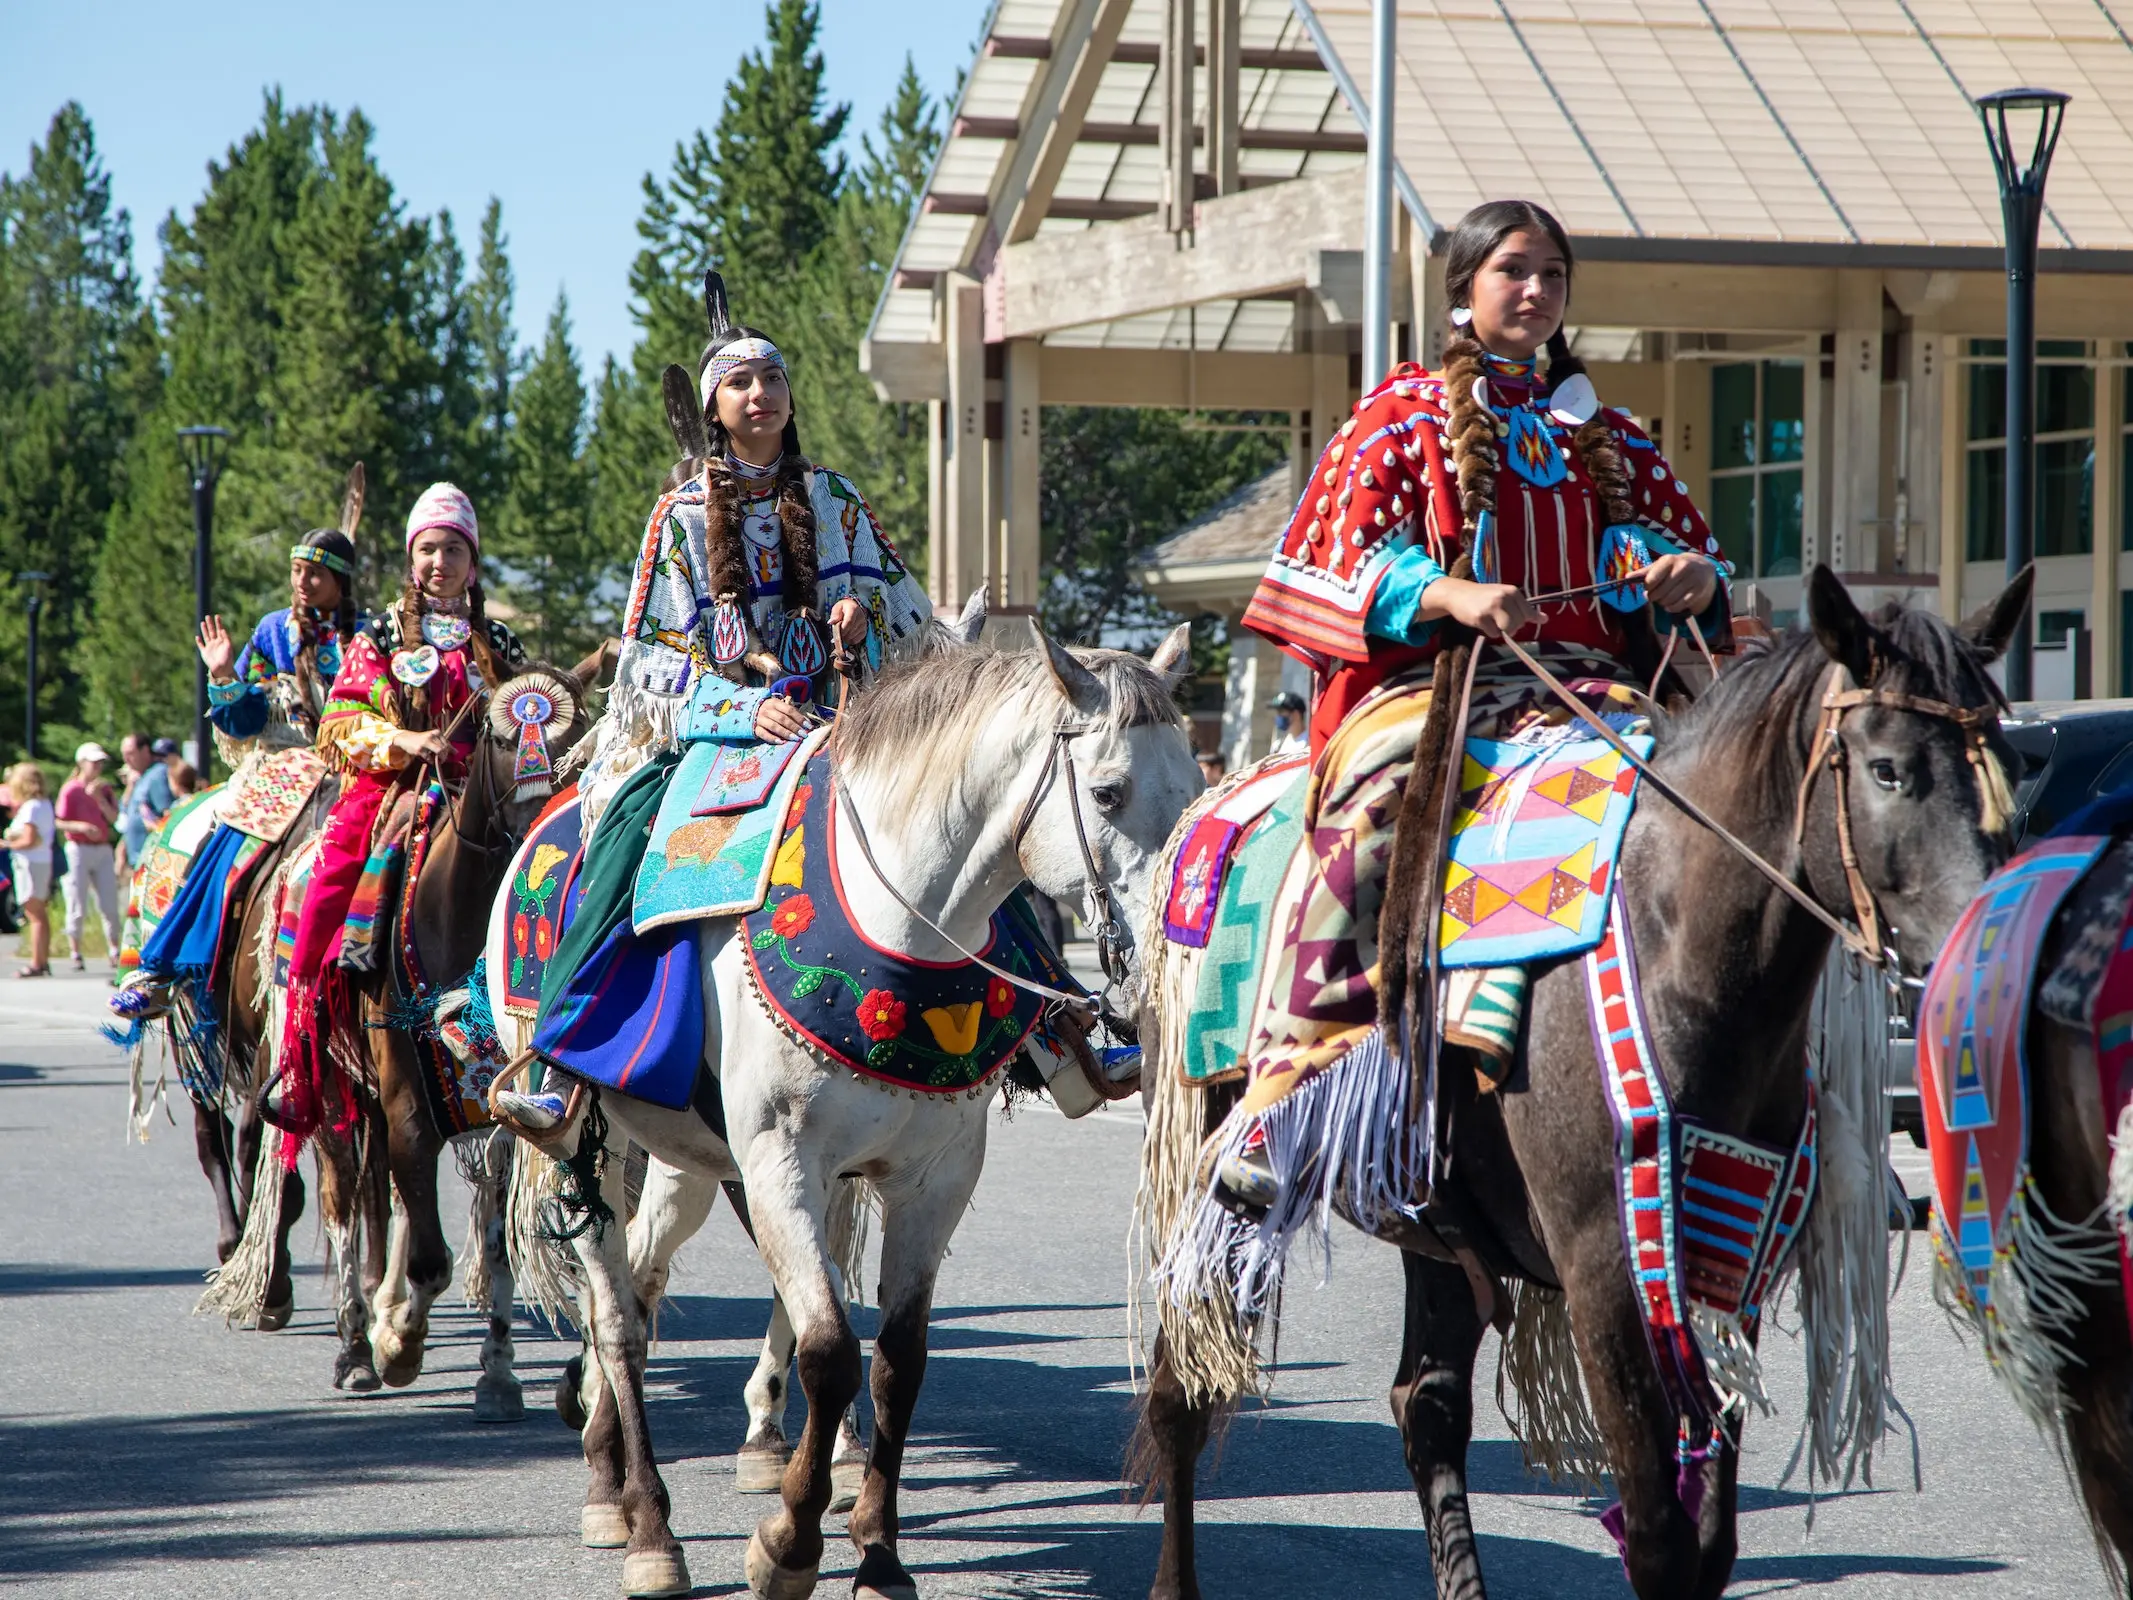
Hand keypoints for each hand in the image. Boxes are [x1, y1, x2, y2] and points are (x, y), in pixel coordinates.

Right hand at [196, 614, 237, 680]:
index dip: (219, 623)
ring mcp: (210, 647)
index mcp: (222, 641)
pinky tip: (197, 637)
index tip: (217, 616)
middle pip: (212, 631)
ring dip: (204, 629)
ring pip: (206, 636)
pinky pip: (201, 645)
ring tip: (203, 623)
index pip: (220, 629)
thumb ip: (226, 638)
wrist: (222, 669)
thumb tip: (222, 629)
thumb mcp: (228, 647)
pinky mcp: (204, 652)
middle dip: (210, 624)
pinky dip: (199, 641)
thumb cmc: (227, 659)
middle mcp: (216, 643)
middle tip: (208, 616)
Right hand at [391, 729, 450, 762]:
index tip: (449, 756)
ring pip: (439, 751)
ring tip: (438, 761)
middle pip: (444, 748)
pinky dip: (431, 761)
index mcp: (436, 732)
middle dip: (445, 756)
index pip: (447, 743)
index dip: (449, 751)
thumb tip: (456, 752)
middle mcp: (431, 736)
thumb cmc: (421, 739)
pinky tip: (430, 761)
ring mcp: (425, 742)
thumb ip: (444, 744)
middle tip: (442, 760)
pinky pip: (429, 758)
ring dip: (440, 758)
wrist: (405, 738)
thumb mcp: (433, 738)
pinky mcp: (420, 749)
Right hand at [752, 694, 808, 742]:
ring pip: (774, 726)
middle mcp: (767, 710)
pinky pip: (764, 734)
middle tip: (803, 734)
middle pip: (783, 719)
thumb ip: (790, 713)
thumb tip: (806, 723)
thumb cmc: (769, 711)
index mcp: (774, 703)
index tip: (808, 726)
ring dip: (786, 733)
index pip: (789, 710)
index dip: (800, 718)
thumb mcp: (778, 707)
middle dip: (795, 727)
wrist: (747, 712)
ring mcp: (760, 719)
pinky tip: (781, 742)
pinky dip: (772, 738)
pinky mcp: (755, 728)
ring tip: (795, 739)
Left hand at [829, 597, 867, 643]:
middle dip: (842, 634)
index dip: (842, 629)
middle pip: (851, 630)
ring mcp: (863, 624)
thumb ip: (834, 614)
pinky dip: (849, 640)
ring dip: (845, 637)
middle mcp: (861, 617)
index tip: (837, 633)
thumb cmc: (843, 609)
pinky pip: (856, 640)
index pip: (849, 621)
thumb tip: (831, 622)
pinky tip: (846, 635)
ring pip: (853, 636)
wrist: (853, 608)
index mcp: (854, 609)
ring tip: (842, 632)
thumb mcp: (837, 608)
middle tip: (837, 633)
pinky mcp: (864, 631)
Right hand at [1420, 577, 1538, 640]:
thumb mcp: (1506, 598)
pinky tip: (1481, 622)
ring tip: (1491, 621)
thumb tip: (1545, 619)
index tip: (1507, 615)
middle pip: (1519, 624)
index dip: (1520, 620)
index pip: (1528, 614)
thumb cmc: (1484, 597)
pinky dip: (1489, 632)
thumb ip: (1525, 609)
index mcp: (1512, 591)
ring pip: (1509, 629)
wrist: (1457, 594)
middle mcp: (1504, 597)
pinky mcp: (1481, 617)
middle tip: (1496, 618)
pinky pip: (1494, 633)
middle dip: (1510, 626)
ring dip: (1501, 630)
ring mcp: (1492, 607)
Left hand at [1643, 552, 1717, 615]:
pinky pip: (1678, 606)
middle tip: (1657, 594)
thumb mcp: (1662, 566)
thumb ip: (1645, 572)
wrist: (1704, 568)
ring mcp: (1692, 580)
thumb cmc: (1676, 567)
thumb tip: (1627, 577)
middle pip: (1658, 593)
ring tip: (1666, 598)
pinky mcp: (1698, 591)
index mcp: (1669, 560)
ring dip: (1663, 603)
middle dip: (1655, 597)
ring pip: (1668, 601)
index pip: (1650, 580)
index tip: (1649, 587)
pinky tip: (1674, 602)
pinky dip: (1673, 607)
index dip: (1647, 588)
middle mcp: (1683, 567)